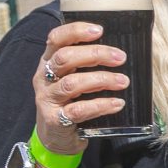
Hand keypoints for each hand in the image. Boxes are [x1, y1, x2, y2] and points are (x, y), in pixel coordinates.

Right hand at [29, 21, 127, 167]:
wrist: (56, 137)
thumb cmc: (72, 101)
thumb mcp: (75, 78)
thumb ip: (88, 64)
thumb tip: (120, 50)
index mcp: (48, 62)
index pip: (55, 39)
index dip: (75, 31)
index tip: (99, 30)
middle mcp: (44, 78)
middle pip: (65, 58)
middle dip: (95, 54)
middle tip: (121, 58)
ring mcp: (47, 99)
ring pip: (71, 84)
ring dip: (101, 79)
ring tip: (122, 81)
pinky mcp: (55, 120)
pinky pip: (78, 110)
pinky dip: (100, 105)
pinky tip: (117, 103)